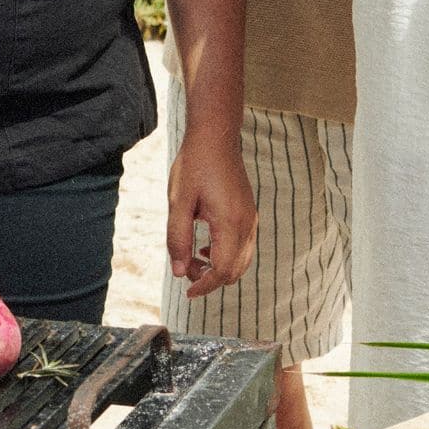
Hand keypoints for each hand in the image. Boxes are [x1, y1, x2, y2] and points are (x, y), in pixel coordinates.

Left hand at [166, 132, 256, 296]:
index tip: (187, 291)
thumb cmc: (195, 166)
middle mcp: (246, 225)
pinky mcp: (250, 214)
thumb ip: (177, 238)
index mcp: (230, 223)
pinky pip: (244, 247)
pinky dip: (227, 256)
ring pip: (242, 261)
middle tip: (185, 270)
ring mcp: (251, 219)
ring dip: (219, 269)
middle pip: (235, 271)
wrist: (216, 138)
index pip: (222, 270)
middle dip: (210, 279)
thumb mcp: (178, 201)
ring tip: (194, 258)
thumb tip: (179, 271)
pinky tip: (206, 246)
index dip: (204, 286)